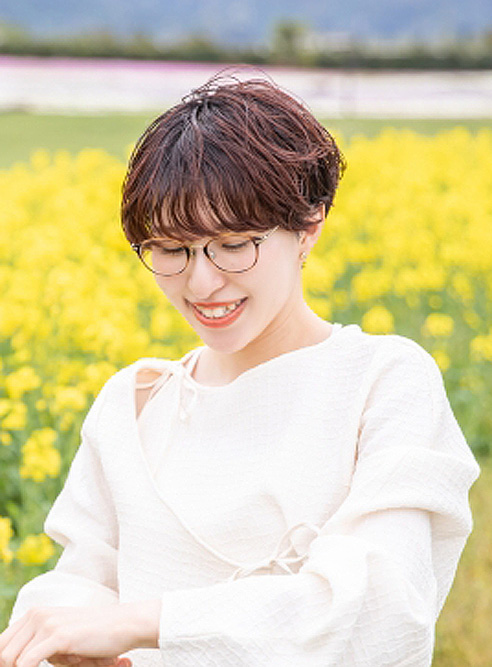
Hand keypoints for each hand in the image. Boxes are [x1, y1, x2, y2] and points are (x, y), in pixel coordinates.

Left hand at [0, 601, 160, 666]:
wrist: (123, 625)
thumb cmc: (93, 638)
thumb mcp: (60, 641)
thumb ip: (38, 648)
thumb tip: (17, 663)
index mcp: (35, 614)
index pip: (3, 643)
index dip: (6, 662)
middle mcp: (37, 614)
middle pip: (4, 653)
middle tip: (50, 666)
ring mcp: (46, 623)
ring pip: (12, 659)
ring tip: (62, 663)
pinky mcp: (57, 635)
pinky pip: (27, 663)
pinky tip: (59, 665)